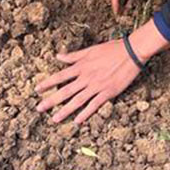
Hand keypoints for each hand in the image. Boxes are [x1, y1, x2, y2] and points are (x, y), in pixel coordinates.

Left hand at [35, 20, 169, 124]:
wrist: (132, 52)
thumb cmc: (112, 49)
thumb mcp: (91, 49)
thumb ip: (74, 56)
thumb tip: (58, 56)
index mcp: (82, 66)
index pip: (61, 76)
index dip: (48, 83)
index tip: (37, 89)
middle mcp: (87, 77)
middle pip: (66, 91)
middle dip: (51, 100)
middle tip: (39, 108)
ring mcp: (97, 86)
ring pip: (77, 100)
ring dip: (65, 110)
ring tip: (54, 119)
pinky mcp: (108, 92)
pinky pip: (94, 105)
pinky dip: (85, 113)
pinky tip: (78, 121)